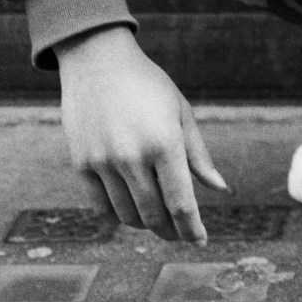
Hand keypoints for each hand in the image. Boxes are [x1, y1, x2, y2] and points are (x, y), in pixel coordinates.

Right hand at [55, 26, 226, 242]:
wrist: (97, 59)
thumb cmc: (148, 84)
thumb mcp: (181, 111)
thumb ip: (198, 154)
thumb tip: (220, 188)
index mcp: (165, 142)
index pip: (181, 203)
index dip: (192, 229)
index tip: (200, 241)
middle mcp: (133, 157)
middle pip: (155, 215)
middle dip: (171, 230)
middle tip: (180, 233)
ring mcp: (104, 162)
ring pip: (128, 216)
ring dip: (145, 224)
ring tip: (157, 220)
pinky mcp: (81, 164)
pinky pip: (102, 207)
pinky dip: (119, 215)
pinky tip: (131, 211)